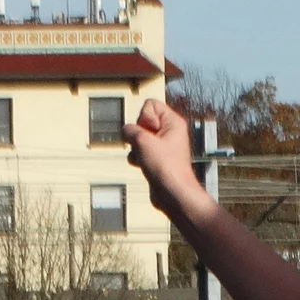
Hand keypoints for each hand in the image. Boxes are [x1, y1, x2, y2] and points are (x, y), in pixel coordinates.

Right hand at [124, 99, 204, 220]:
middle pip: (142, 121)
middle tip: (146, 146)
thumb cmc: (166, 168)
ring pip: (139, 138)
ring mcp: (163, 146)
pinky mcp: (157, 159)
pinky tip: (143, 166)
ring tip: (145, 158)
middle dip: (138, 134)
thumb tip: (126, 131)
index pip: (150, 105)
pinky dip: (137, 159)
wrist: (173, 194)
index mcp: (173, 122)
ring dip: (136, 148)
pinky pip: (140, 152)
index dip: (144, 118)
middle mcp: (169, 132)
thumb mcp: (142, 141)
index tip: (150, 133)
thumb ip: (130, 130)